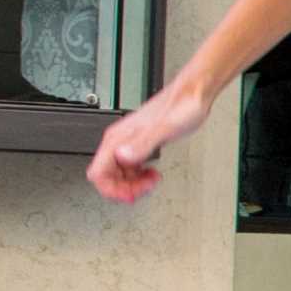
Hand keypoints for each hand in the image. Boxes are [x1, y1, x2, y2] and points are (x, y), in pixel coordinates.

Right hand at [88, 81, 208, 204]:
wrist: (192, 94)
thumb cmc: (183, 106)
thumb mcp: (165, 129)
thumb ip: (143, 143)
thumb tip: (122, 156)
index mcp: (120, 138)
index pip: (98, 172)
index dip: (110, 189)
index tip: (128, 196)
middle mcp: (121, 139)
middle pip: (106, 175)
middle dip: (123, 188)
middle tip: (144, 190)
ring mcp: (130, 141)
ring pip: (118, 172)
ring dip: (132, 183)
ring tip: (151, 182)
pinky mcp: (141, 142)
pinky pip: (130, 165)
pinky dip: (138, 175)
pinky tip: (151, 174)